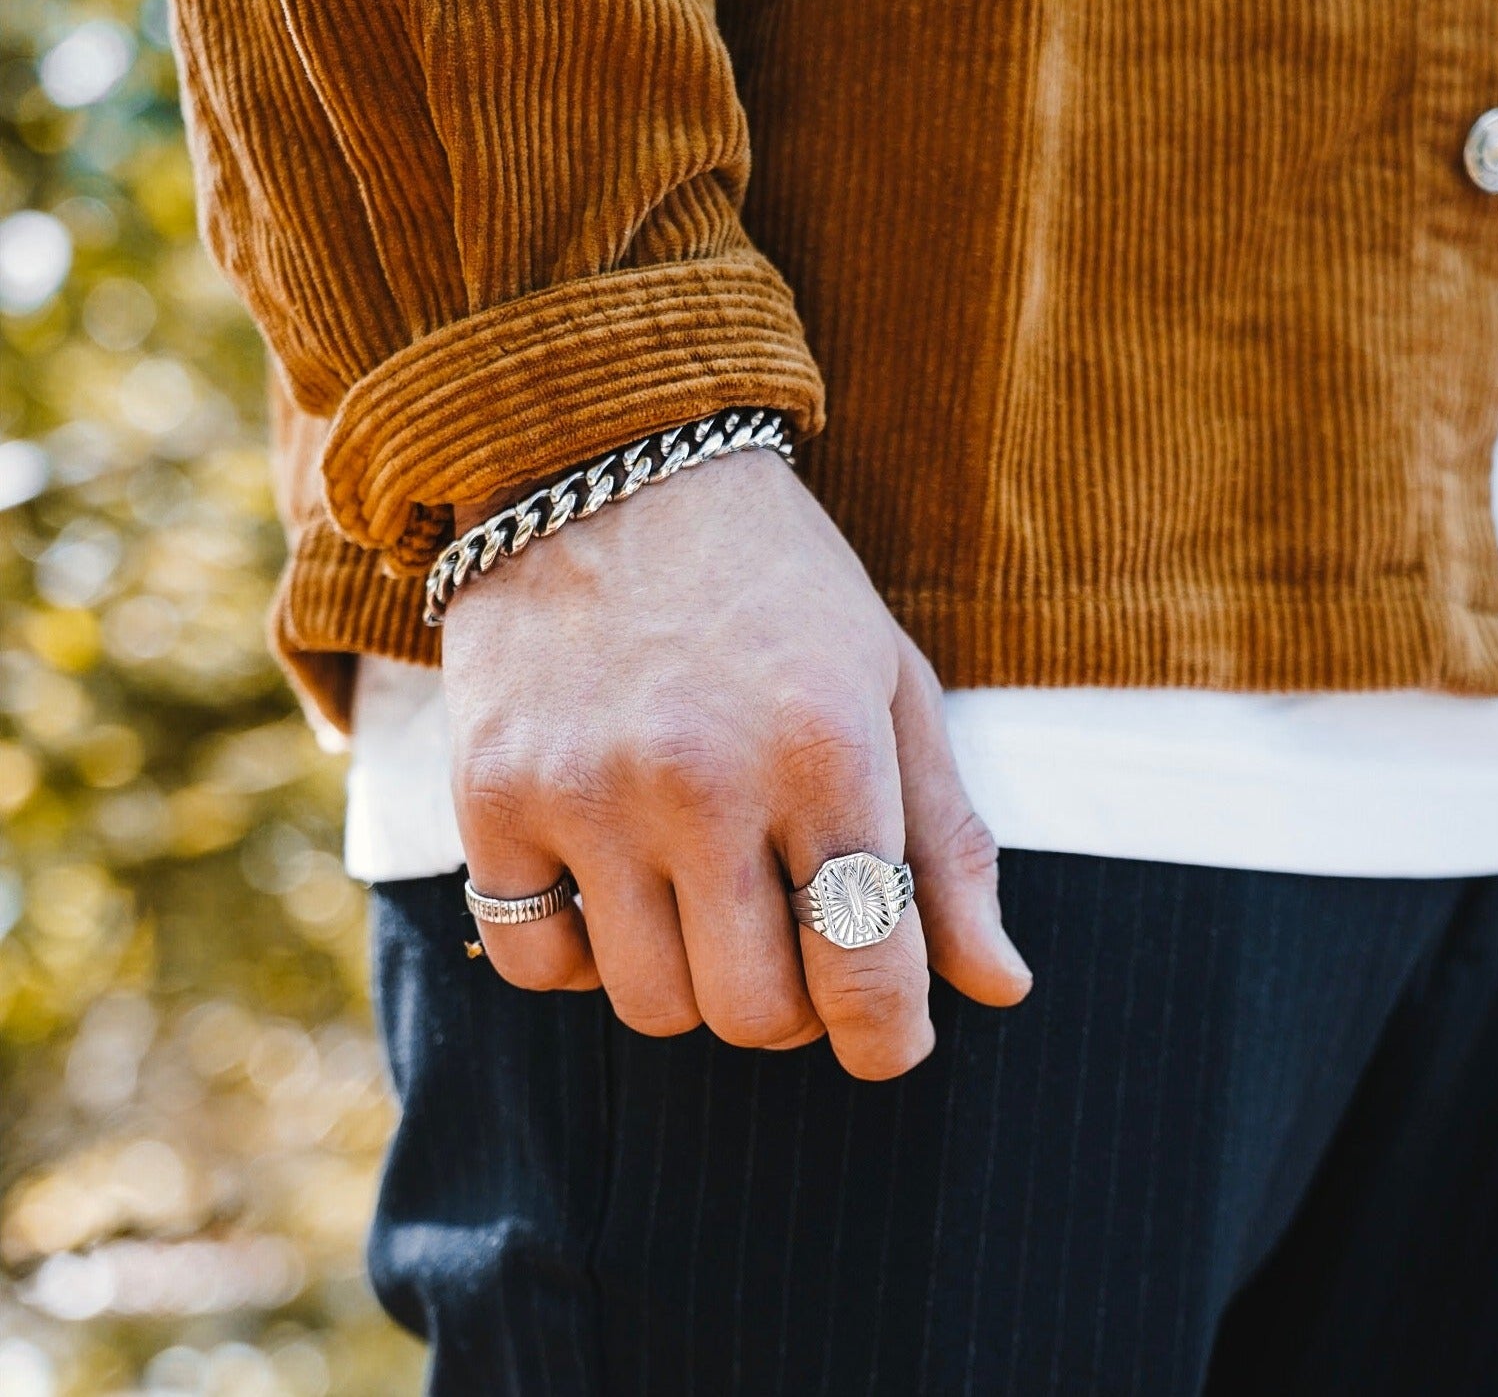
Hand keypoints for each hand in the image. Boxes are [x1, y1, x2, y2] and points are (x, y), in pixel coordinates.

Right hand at [442, 448, 1031, 1079]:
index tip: (889, 1038)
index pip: (868, 971)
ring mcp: (586, 792)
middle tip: (792, 940)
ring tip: (705, 899)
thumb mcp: (888, 683)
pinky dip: (583, 956)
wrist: (606, 465)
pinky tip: (613, 886)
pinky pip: (536, 961)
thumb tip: (999, 990)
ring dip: (693, 982)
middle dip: (794, 1010)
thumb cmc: (775, 582)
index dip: (891, 1038)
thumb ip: (946, 841)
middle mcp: (704, 779)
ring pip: (649, 1006)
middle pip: (755, 1015)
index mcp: (828, 748)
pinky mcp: (491, 794)